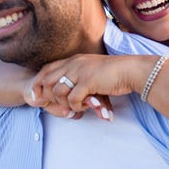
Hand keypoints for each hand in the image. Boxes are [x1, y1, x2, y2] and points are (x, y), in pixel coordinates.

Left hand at [27, 54, 155, 120]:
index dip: (39, 83)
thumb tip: (70, 91)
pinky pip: (73, 99)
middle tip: (54, 108)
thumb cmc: (115, 73)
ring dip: (64, 104)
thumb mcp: (92, 70)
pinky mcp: (88, 82)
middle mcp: (74, 64)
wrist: (131, 70)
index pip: (47, 69)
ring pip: (58, 92)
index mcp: (73, 60)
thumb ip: (80, 75)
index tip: (38, 96)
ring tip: (75, 108)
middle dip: (46, 96)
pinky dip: (76, 107)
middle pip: (47, 80)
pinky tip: (86, 107)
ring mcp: (80, 72)